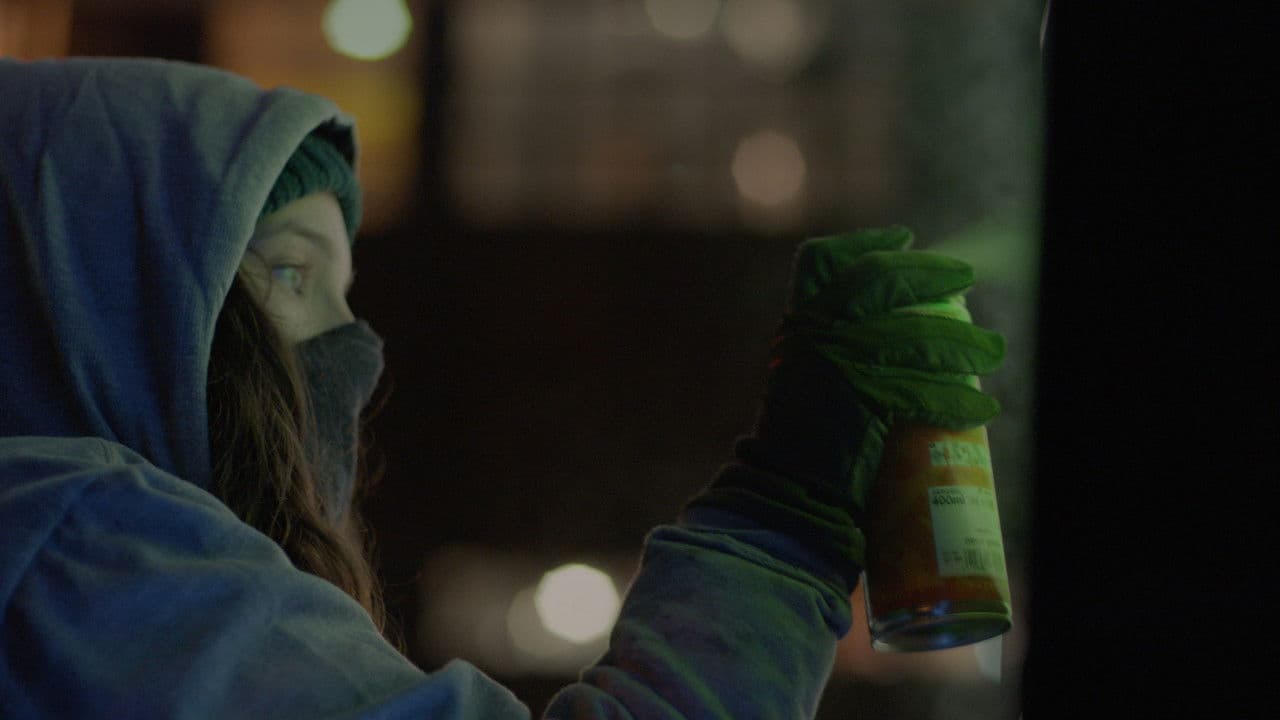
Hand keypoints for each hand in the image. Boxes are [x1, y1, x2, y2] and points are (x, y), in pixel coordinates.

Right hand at [781, 225, 1004, 432]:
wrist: (786, 481)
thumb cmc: (802, 433)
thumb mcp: (803, 372)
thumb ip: (832, 344)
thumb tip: (896, 320)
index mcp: (799, 321)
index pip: (823, 261)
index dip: (866, 242)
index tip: (905, 235)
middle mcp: (816, 332)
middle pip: (882, 281)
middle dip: (931, 272)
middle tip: (967, 277)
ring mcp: (840, 362)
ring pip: (919, 337)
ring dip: (966, 344)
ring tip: (994, 351)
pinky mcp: (864, 400)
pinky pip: (926, 391)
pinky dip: (959, 400)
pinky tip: (984, 407)